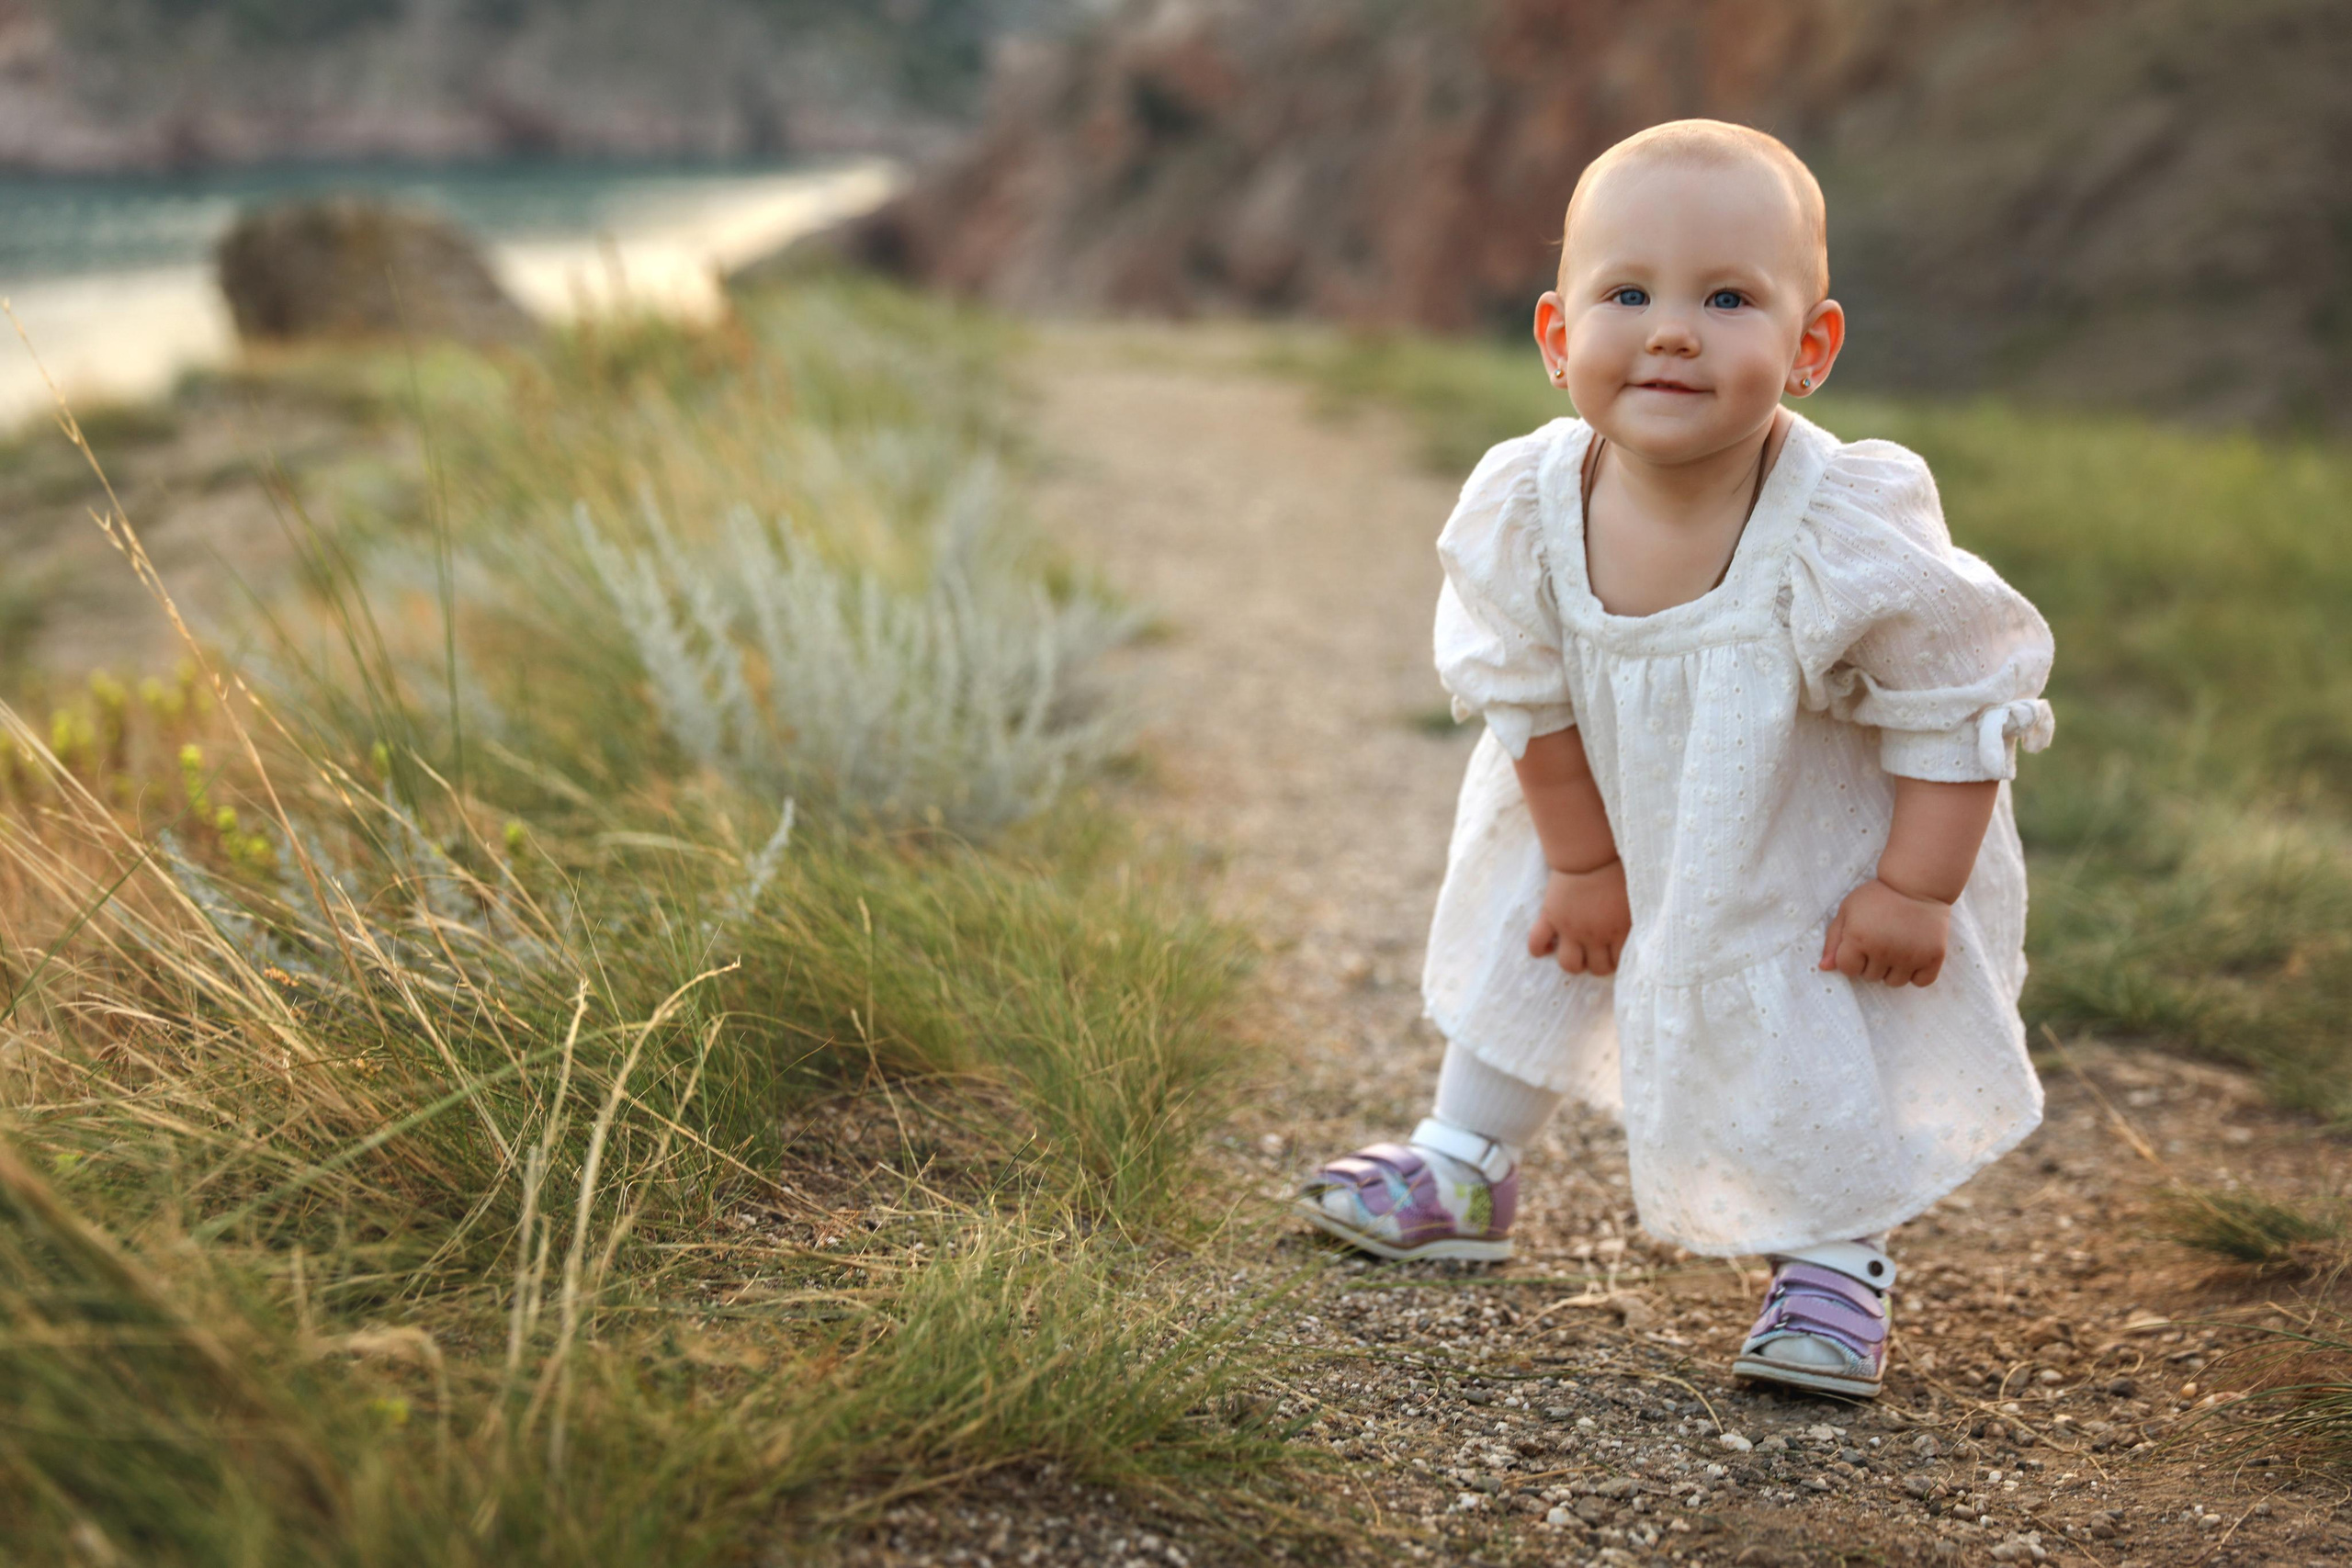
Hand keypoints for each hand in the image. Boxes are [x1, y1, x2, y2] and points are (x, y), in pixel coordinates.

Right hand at [1527, 858, 1631, 975]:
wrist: (1589, 852)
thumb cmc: (1617, 870)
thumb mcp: (1635, 897)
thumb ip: (1637, 920)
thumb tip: (1642, 935)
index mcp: (1619, 930)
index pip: (1619, 962)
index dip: (1617, 960)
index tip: (1615, 953)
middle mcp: (1595, 935)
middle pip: (1597, 968)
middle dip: (1598, 964)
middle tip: (1597, 953)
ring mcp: (1571, 929)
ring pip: (1569, 965)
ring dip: (1574, 963)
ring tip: (1575, 953)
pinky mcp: (1550, 918)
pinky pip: (1537, 943)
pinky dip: (1539, 949)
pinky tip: (1546, 947)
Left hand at [1819, 877, 1951, 986]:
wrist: (1918, 884)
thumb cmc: (1878, 896)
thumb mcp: (1848, 910)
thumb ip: (1833, 939)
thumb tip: (1824, 968)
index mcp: (1859, 939)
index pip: (1847, 969)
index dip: (1851, 958)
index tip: (1860, 944)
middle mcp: (1884, 951)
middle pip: (1870, 977)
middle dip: (1871, 962)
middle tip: (1881, 939)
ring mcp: (1910, 956)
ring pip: (1894, 983)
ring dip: (1893, 970)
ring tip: (1897, 946)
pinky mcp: (1933, 957)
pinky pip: (1920, 982)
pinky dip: (1917, 974)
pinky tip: (1914, 954)